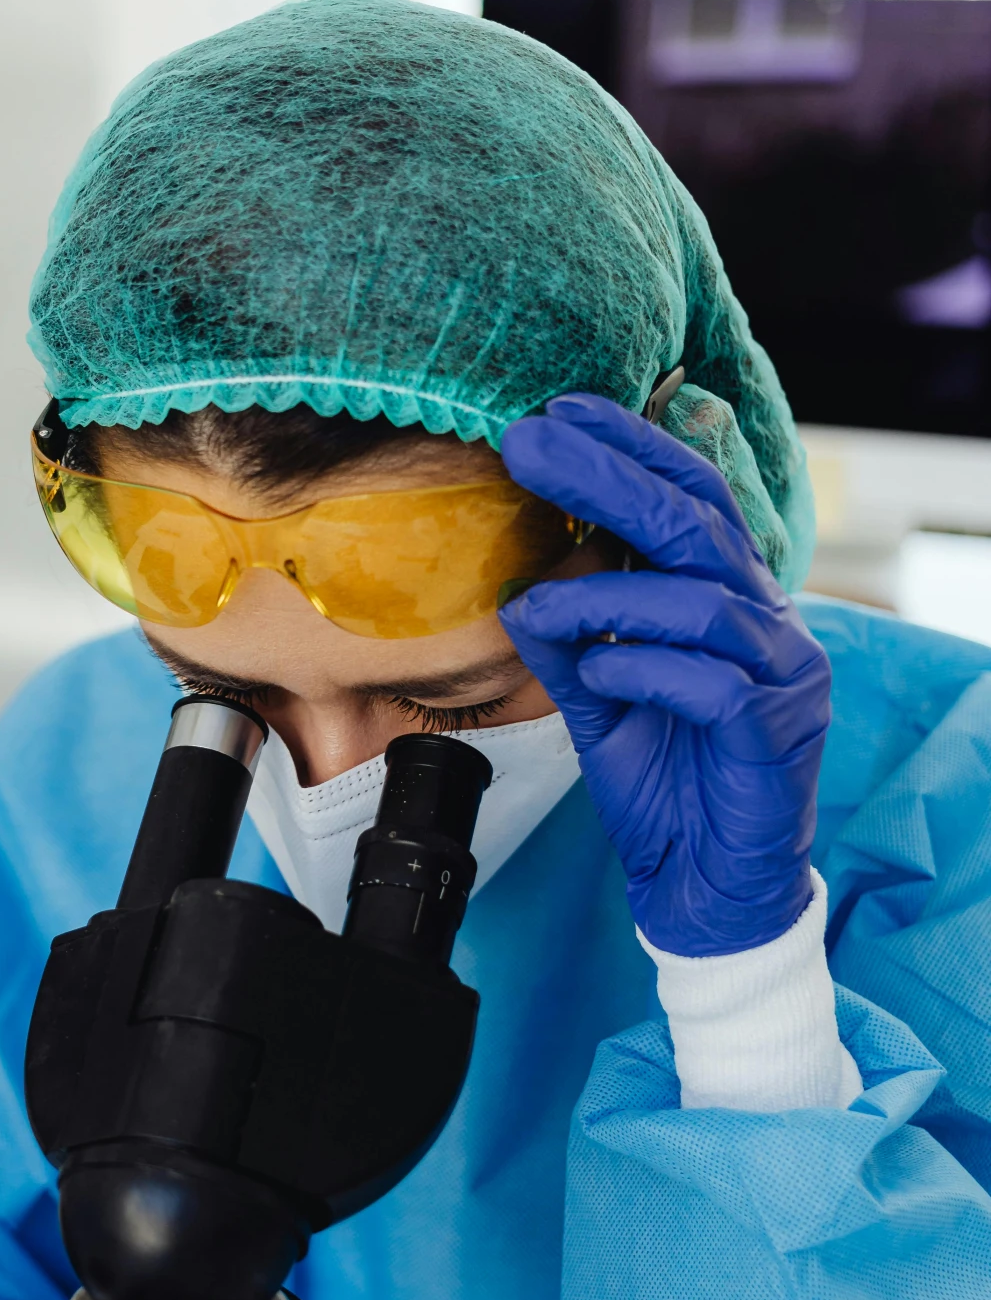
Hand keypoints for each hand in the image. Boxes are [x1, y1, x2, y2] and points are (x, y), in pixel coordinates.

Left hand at [499, 394, 829, 955]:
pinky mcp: (775, 731)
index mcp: (727, 600)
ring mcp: (781, 674)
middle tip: (530, 441)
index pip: (687, 498)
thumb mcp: (599, 704)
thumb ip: (568, 645)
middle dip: (609, 476)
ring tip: (541, 602)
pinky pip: (710, 681)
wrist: (708, 888)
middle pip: (696, 523)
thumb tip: (518, 591)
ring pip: (703, 599)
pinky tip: (600, 672)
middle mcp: (765, 622)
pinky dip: (645, 667)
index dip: (629, 448)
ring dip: (610, 594)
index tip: (558, 410)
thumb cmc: (667, 787)